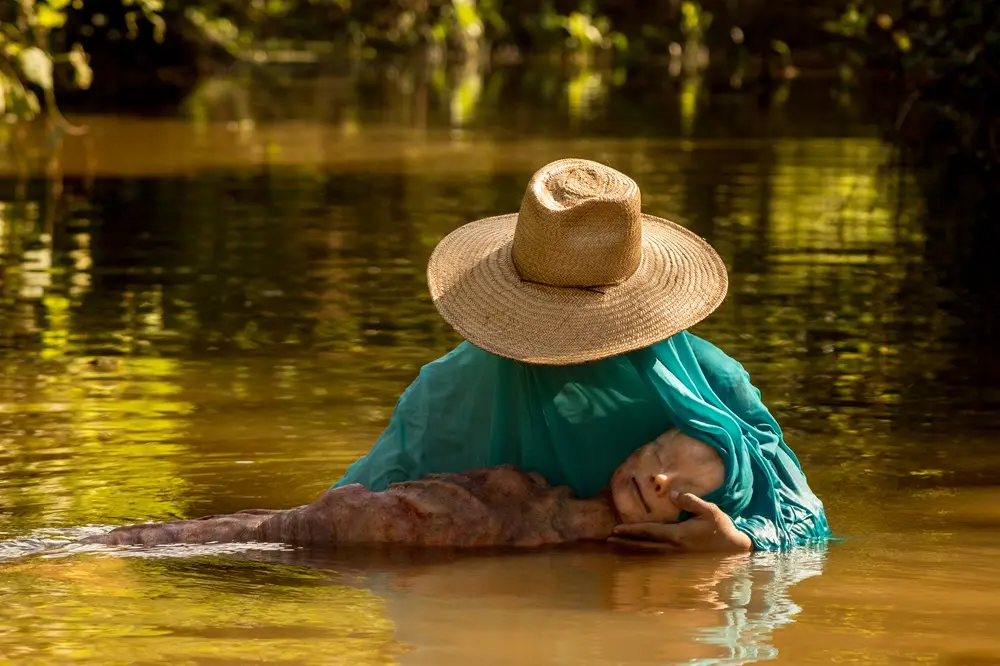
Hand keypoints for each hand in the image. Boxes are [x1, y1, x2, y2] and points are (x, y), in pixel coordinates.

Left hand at [608, 491, 752, 552]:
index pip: (650, 532)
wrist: (734, 549)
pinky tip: (635, 552)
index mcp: (678, 535)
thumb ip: (691, 501)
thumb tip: (674, 494)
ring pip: (648, 553)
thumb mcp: (710, 510)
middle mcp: (674, 547)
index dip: (632, 530)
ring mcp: (676, 554)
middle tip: (608, 539)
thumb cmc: (721, 528)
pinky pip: (656, 556)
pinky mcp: (679, 557)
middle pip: (644, 545)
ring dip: (631, 549)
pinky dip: (643, 553)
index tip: (616, 529)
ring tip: (616, 546)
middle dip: (625, 542)